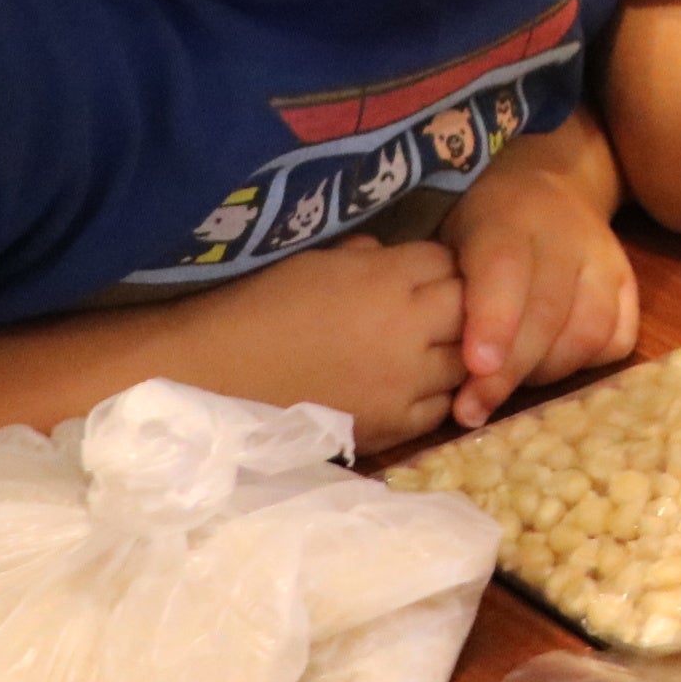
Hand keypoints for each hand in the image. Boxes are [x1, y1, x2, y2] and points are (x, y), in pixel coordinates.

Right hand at [195, 235, 467, 450]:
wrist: (213, 379)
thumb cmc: (257, 310)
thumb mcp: (314, 263)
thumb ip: (365, 258)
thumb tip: (391, 257)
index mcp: (384, 280)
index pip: (445, 261)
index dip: (439, 264)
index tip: (427, 272)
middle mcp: (406, 328)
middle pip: (467, 307)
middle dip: (458, 302)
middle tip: (439, 309)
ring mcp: (404, 381)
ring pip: (464, 359)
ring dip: (456, 350)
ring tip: (434, 347)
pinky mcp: (392, 424)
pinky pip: (441, 406)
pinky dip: (437, 393)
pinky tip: (419, 386)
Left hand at [442, 135, 640, 426]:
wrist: (549, 185)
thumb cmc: (483, 226)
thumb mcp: (450, 239)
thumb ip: (438, 287)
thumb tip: (412, 355)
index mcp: (507, 217)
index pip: (504, 271)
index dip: (493, 321)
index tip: (475, 367)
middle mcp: (564, 236)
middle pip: (547, 311)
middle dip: (510, 369)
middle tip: (472, 410)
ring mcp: (604, 260)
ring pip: (588, 329)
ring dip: (547, 372)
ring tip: (508, 389)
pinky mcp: (628, 283)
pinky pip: (617, 338)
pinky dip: (587, 363)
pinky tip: (552, 369)